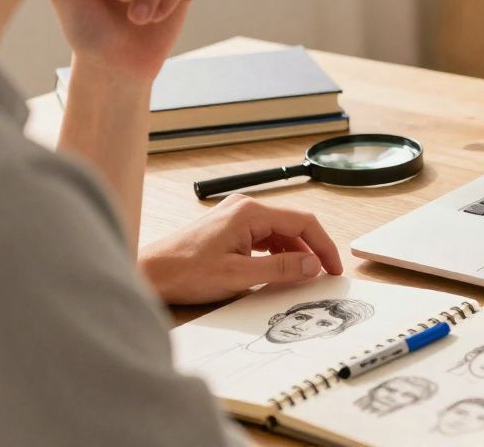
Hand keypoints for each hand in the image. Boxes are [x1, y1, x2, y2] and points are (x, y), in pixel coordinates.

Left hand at [139, 195, 343, 304]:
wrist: (149, 272)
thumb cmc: (185, 272)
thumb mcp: (239, 276)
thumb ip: (280, 269)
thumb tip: (312, 265)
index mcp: (250, 212)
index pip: (303, 222)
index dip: (324, 246)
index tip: (334, 268)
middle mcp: (245, 207)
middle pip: (293, 225)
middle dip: (311, 250)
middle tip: (324, 275)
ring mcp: (236, 216)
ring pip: (279, 232)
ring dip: (294, 253)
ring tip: (303, 277)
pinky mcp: (229, 228)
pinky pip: (264, 237)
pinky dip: (277, 253)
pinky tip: (278, 271)